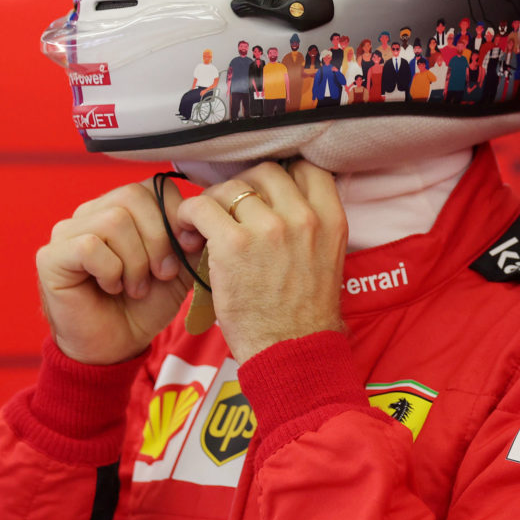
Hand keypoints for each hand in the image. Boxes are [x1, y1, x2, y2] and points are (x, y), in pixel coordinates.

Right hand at [36, 182, 190, 364]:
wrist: (115, 346)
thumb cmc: (143, 306)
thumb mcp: (178, 268)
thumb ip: (188, 239)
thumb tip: (203, 214)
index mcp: (120, 209)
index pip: (152, 185)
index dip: (175, 214)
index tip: (187, 247)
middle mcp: (90, 213)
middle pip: (132, 196)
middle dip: (158, 238)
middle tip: (162, 273)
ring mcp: (66, 232)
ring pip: (113, 220)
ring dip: (135, 261)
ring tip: (136, 287)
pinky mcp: (51, 256)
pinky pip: (89, 246)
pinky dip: (111, 270)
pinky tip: (111, 288)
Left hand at [175, 160, 347, 363]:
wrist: (293, 352)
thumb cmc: (303, 314)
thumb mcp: (326, 259)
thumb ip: (310, 226)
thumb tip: (275, 201)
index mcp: (331, 220)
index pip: (307, 167)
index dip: (282, 174)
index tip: (265, 191)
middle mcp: (304, 217)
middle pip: (266, 172)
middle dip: (244, 186)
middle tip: (231, 210)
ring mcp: (269, 228)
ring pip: (231, 187)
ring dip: (214, 201)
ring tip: (205, 224)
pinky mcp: (234, 243)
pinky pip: (201, 207)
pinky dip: (189, 215)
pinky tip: (188, 231)